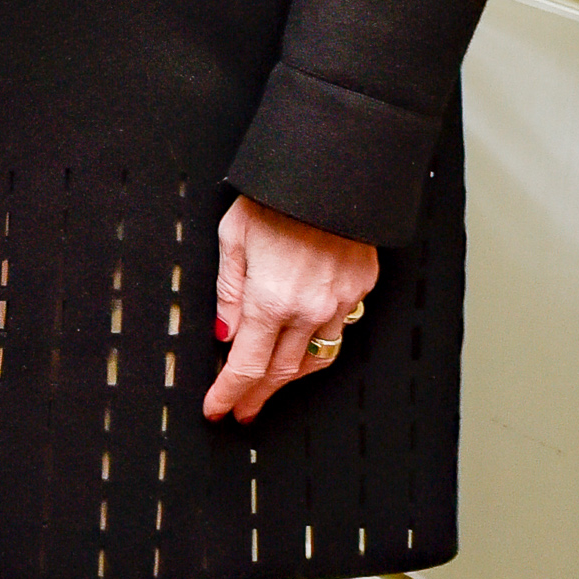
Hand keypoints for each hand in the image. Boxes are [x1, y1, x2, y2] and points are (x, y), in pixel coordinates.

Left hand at [204, 195, 377, 425]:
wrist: (334, 168)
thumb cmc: (277, 195)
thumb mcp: (233, 238)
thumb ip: (228, 291)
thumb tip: (224, 333)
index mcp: (270, 299)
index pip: (246, 366)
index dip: (229, 393)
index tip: (217, 409)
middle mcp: (309, 309)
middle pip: (280, 373)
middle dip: (256, 395)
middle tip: (241, 409)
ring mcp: (340, 302)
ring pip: (315, 358)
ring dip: (289, 377)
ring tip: (269, 385)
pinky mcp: (361, 288)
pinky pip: (338, 329)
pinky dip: (317, 342)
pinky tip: (303, 343)